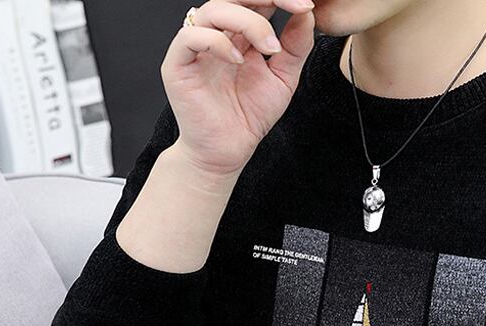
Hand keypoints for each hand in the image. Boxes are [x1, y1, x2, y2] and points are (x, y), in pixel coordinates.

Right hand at [161, 0, 315, 175]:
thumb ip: (295, 47)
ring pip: (213, 10)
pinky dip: (217, 43)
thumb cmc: (250, 117)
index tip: (306, 5)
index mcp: (238, 35)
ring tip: (270, 48)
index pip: (255, 1)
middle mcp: (216, 35)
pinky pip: (190, 37)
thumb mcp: (283, 79)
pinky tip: (239, 61)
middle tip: (294, 6)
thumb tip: (307, 13)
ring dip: (248, 22)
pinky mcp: (178, 64)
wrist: (228, 151)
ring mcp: (195, 47)